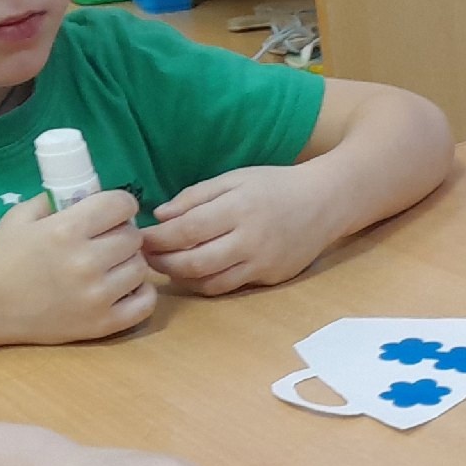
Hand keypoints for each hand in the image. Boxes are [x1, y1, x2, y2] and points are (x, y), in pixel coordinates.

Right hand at [0, 190, 154, 345]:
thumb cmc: (1, 257)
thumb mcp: (21, 217)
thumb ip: (55, 200)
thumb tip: (88, 191)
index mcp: (66, 230)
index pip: (121, 205)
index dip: (121, 205)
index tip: (114, 212)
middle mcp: (86, 262)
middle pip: (134, 237)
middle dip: (123, 234)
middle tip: (107, 241)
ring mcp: (97, 295)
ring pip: (141, 268)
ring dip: (130, 263)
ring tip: (112, 265)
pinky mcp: (102, 324)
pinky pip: (145, 303)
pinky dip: (141, 293)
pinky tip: (125, 287)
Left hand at [143, 168, 332, 295]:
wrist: (325, 203)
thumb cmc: (276, 185)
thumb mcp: (235, 178)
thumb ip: (196, 196)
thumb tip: (160, 215)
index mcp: (238, 209)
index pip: (186, 230)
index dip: (158, 238)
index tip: (139, 237)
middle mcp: (250, 240)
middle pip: (193, 262)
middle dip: (162, 262)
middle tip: (145, 257)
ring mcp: (261, 263)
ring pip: (209, 282)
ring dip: (180, 278)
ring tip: (165, 267)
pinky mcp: (270, 278)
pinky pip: (229, 287)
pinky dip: (205, 283)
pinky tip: (193, 273)